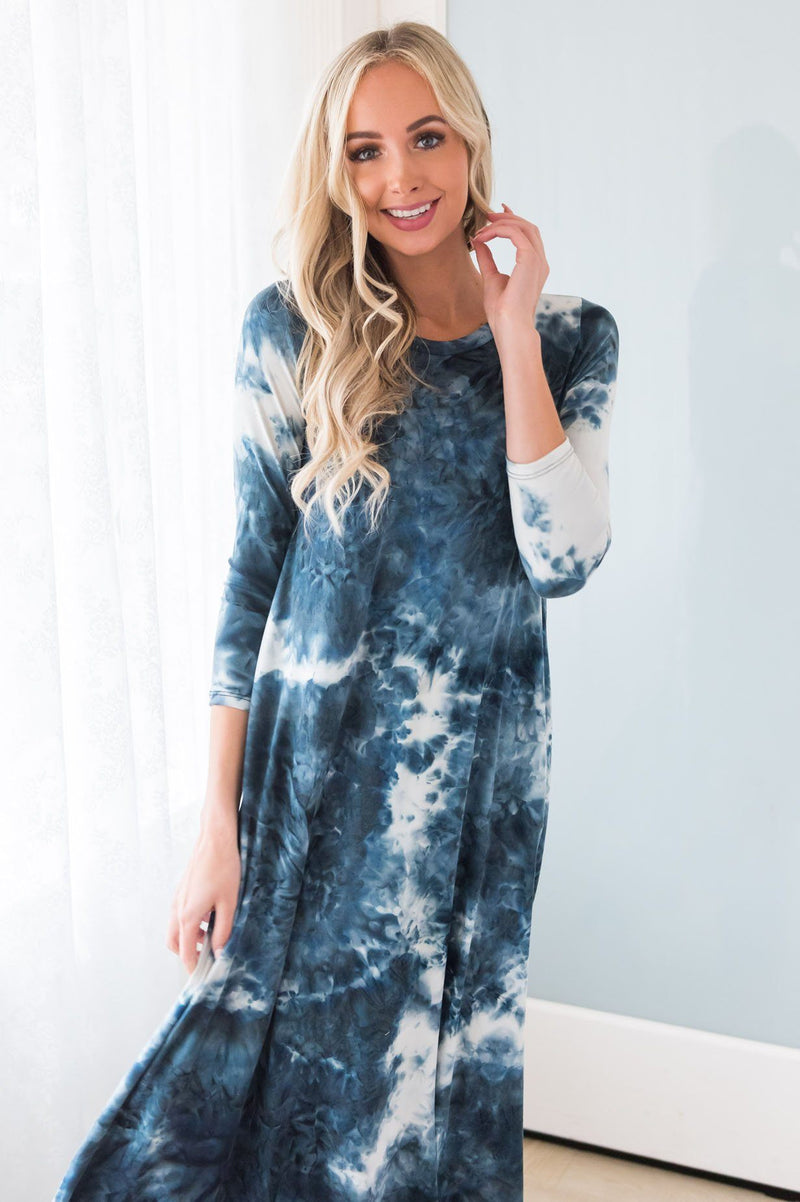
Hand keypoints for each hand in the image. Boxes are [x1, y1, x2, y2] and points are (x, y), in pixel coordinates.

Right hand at [165, 819, 239, 974]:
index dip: (193, 966)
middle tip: (206, 959)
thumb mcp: (229, 903)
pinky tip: (210, 917)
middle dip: (186, 954)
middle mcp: (177, 909)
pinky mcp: (182, 890)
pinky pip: (180, 914)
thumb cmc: (224, 868)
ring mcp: (177, 898)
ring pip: (175, 928)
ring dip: (189, 938)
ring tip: (212, 937)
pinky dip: (190, 923)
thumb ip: (223, 930)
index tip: (202, 978)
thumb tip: (220, 952)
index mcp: (188, 916)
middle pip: (174, 943)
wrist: (215, 839)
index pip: (185, 952)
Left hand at [470, 203, 549, 337]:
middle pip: (528, 227)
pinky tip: (485, 235)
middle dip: (508, 218)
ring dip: (503, 223)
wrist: (509, 326)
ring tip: (484, 226)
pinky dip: (499, 230)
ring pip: (524, 227)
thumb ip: (487, 259)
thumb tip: (478, 241)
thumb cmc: (502, 311)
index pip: (528, 236)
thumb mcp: (490, 278)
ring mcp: (537, 260)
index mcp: (534, 267)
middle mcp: (540, 262)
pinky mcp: (530, 260)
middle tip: (488, 215)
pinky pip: (516, 234)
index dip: (513, 221)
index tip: (496, 215)